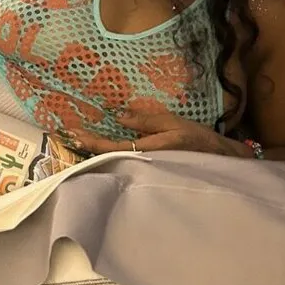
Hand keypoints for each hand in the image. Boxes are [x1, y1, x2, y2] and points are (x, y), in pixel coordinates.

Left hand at [73, 109, 250, 157]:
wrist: (220, 161)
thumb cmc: (199, 141)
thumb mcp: (174, 124)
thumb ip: (146, 121)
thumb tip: (119, 115)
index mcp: (147, 151)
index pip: (111, 147)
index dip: (90, 141)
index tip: (72, 133)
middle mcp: (142, 162)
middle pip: (107, 157)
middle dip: (85, 147)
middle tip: (64, 135)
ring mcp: (144, 168)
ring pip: (114, 159)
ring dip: (94, 150)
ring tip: (74, 138)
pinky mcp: (149, 168)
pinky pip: (124, 160)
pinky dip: (109, 152)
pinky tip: (100, 145)